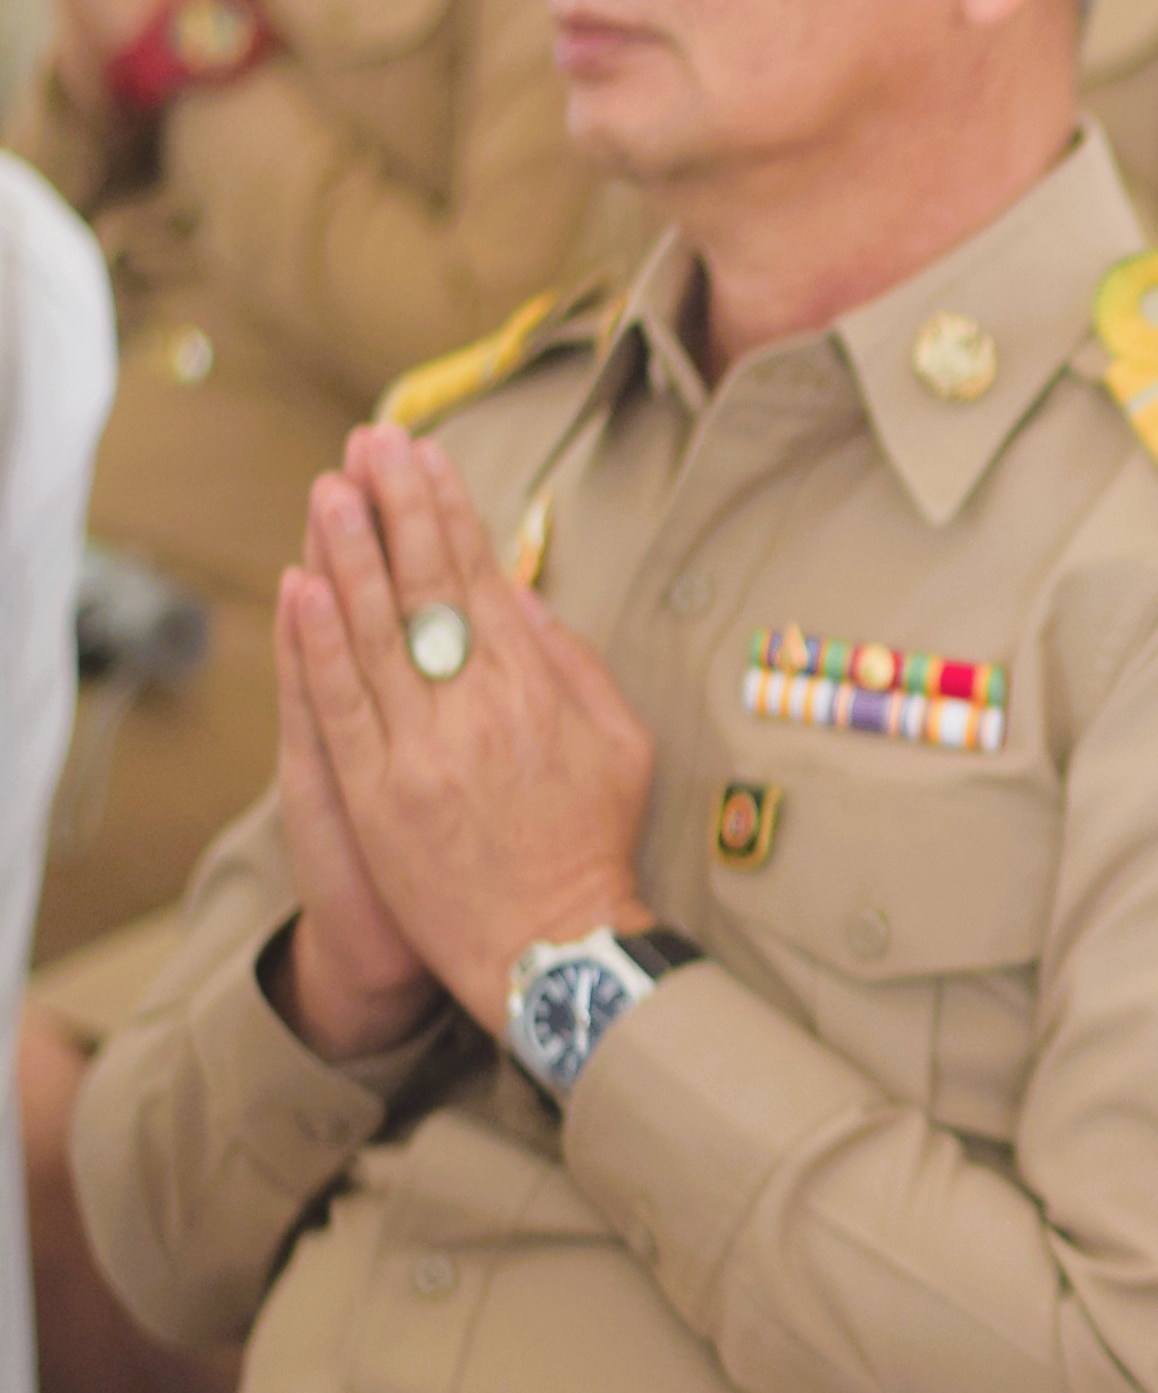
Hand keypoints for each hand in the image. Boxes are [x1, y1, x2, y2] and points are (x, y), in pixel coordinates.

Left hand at [282, 425, 660, 1031]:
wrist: (553, 948)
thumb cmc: (593, 846)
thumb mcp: (622, 748)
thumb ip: (575, 668)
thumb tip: (523, 599)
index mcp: (540, 693)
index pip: (483, 580)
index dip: (451, 513)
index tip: (427, 459)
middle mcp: (478, 709)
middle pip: (427, 589)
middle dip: (397, 508)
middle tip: (373, 444)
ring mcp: (421, 751)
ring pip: (374, 634)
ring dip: (348, 554)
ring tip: (329, 488)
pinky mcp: (375, 793)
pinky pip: (339, 704)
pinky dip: (315, 644)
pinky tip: (302, 585)